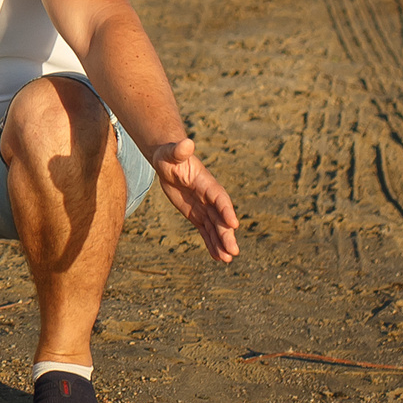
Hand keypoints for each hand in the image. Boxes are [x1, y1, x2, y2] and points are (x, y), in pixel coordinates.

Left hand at [149, 137, 238, 262]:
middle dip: (226, 234)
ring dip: (221, 244)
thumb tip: (186, 143)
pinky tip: (218, 258)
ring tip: (227, 260)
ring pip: (215, 228)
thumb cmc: (170, 155)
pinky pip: (206, 231)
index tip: (233, 223)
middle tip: (233, 251)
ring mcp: (204, 208)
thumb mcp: (172, 152)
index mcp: (207, 183)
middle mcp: (210, 197)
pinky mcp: (197, 215)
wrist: (169, 162)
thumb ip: (180, 150)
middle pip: (221, 218)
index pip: (220, 197)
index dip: (226, 210)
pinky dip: (212, 244)